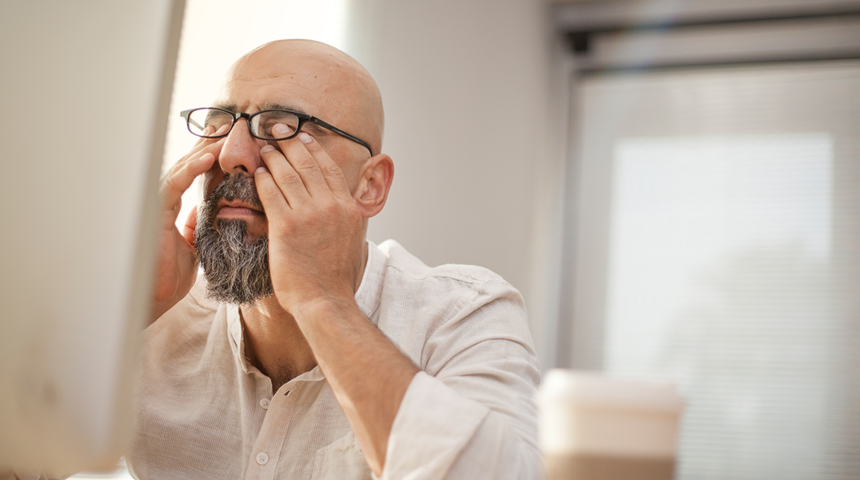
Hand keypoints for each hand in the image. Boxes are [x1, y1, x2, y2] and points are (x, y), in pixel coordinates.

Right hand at [150, 125, 225, 321]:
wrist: (154, 298)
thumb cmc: (169, 275)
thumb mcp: (192, 245)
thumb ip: (194, 225)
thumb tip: (203, 210)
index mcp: (173, 207)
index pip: (192, 174)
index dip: (209, 155)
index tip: (230, 139)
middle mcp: (164, 201)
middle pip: (187, 164)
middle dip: (207, 143)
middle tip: (229, 125)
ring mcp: (158, 204)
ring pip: (180, 168)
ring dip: (203, 149)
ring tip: (223, 134)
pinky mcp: (155, 212)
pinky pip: (174, 184)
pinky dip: (191, 168)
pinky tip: (208, 156)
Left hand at [254, 125, 364, 314]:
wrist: (326, 301)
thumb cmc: (336, 279)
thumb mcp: (352, 241)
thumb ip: (346, 219)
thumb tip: (342, 209)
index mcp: (347, 208)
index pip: (329, 168)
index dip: (314, 149)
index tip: (303, 136)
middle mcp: (331, 206)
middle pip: (308, 164)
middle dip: (291, 143)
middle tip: (278, 129)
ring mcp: (309, 214)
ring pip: (288, 174)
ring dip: (274, 157)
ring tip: (264, 147)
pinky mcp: (286, 226)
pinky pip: (271, 193)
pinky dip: (263, 179)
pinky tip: (256, 172)